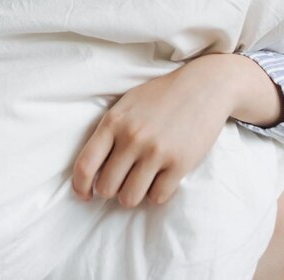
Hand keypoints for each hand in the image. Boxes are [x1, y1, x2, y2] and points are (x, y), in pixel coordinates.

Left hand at [71, 55, 240, 207]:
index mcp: (114, 122)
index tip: (84, 194)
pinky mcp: (180, 163)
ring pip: (130, 198)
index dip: (80, 186)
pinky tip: (160, 179)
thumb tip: (92, 168)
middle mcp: (132, 138)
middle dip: (111, 190)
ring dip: (132, 196)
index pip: (85, 165)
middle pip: (107, 187)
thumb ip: (109, 132)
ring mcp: (156, 152)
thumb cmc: (161, 96)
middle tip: (121, 182)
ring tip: (139, 183)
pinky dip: (156, 194)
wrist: (203, 86)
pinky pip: (157, 197)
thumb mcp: (127, 105)